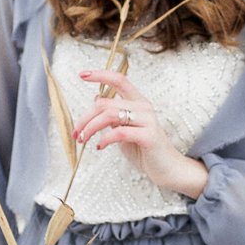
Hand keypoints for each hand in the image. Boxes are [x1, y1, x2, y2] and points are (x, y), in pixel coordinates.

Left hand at [75, 68, 207, 198]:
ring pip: (109, 115)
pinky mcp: (148, 136)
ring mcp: (148, 120)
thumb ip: (113, 115)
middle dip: (85, 118)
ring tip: (83, 139)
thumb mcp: (124, 129)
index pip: (119, 80)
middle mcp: (144, 107)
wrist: (167, 169)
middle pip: (105, 103)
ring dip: (91, 128)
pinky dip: (105, 139)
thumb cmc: (144, 150)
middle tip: (76, 133)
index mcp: (138, 102)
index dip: (100, 75)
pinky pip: (119, 132)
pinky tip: (100, 146)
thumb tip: (97, 98)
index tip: (82, 74)